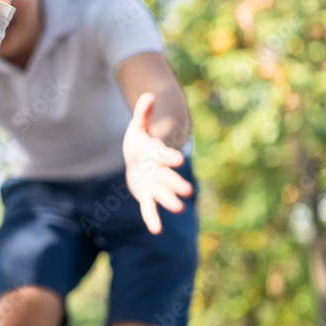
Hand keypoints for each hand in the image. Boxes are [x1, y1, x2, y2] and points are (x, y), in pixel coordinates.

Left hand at [123, 93, 193, 234]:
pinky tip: (156, 231)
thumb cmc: (140, 142)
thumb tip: (147, 95)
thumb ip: (143, 113)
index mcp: (157, 154)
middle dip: (175, 184)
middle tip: (187, 191)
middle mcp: (159, 172)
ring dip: (169, 201)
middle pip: (167, 178)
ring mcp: (154, 184)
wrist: (139, 158)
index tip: (178, 161)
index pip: (165, 155)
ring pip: (162, 194)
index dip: (170, 157)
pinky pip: (149, 208)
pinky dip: (152, 218)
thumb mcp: (138, 127)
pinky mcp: (146, 195)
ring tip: (179, 209)